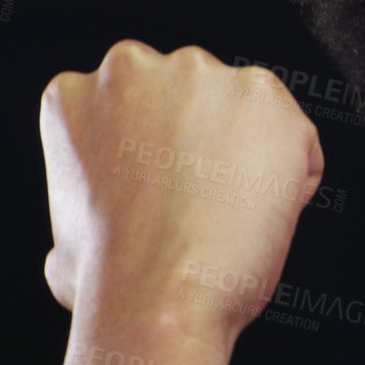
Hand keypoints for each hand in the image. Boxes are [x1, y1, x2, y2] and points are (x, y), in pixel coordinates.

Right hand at [38, 40, 324, 344]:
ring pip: (247, 115)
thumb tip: (82, 243)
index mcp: (79, 94)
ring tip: (228, 213)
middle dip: (203, 143)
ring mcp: (204, 77)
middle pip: (192, 99)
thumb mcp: (64, 240)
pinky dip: (294, 180)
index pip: (137, 109)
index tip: (162, 189)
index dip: (156, 158)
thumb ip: (83, 210)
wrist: (161, 298)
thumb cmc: (112, 280)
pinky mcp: (267, 98)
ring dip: (250, 158)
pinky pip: (300, 142)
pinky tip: (262, 214)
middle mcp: (136, 67)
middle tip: (200, 202)